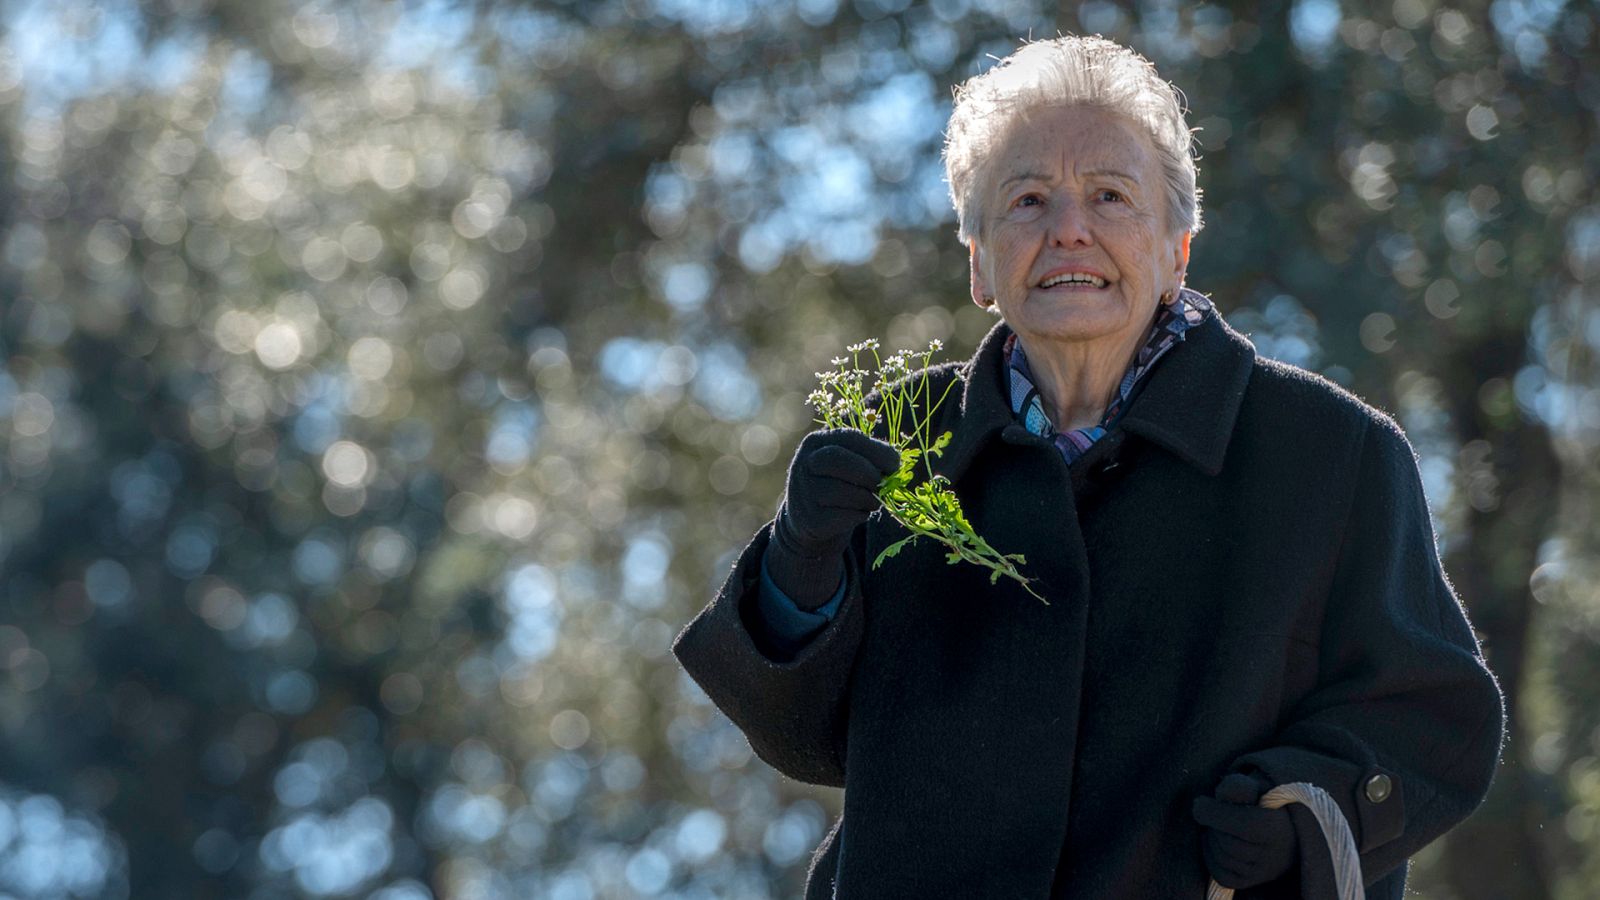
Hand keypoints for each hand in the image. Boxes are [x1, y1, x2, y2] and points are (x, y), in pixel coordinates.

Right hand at [764, 429, 899, 608]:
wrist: (809, 518)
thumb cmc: (839, 484)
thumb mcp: (849, 464)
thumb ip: (870, 460)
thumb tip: (894, 470)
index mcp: (817, 442)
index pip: (850, 438)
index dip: (878, 451)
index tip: (895, 465)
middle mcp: (805, 463)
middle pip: (841, 460)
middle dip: (870, 474)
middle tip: (881, 485)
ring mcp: (804, 491)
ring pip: (843, 491)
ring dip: (867, 499)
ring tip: (870, 502)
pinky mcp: (810, 519)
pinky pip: (843, 516)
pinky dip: (858, 516)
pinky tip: (856, 514)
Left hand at [1192, 772, 1297, 889]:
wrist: (1280, 829)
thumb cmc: (1261, 803)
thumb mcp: (1254, 787)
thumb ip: (1239, 787)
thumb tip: (1222, 793)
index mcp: (1278, 828)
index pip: (1244, 825)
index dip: (1215, 813)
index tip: (1200, 801)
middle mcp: (1275, 855)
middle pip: (1229, 843)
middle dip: (1213, 825)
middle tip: (1211, 812)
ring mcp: (1264, 872)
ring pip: (1223, 858)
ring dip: (1211, 839)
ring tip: (1216, 825)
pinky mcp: (1252, 881)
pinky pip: (1222, 876)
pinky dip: (1211, 858)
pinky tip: (1213, 842)